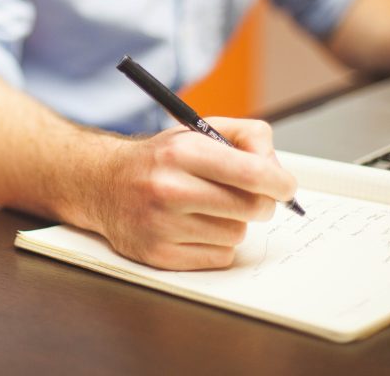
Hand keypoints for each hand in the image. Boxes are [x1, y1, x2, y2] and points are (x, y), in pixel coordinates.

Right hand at [88, 118, 297, 270]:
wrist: (104, 184)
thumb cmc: (160, 160)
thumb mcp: (199, 131)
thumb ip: (247, 137)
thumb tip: (277, 170)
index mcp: (181, 152)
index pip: (251, 173)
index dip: (280, 183)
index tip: (285, 187)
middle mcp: (168, 189)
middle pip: (251, 208)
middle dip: (260, 203)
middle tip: (250, 197)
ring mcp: (161, 225)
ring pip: (236, 234)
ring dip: (233, 223)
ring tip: (208, 210)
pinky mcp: (159, 255)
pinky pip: (219, 257)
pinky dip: (217, 245)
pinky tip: (196, 228)